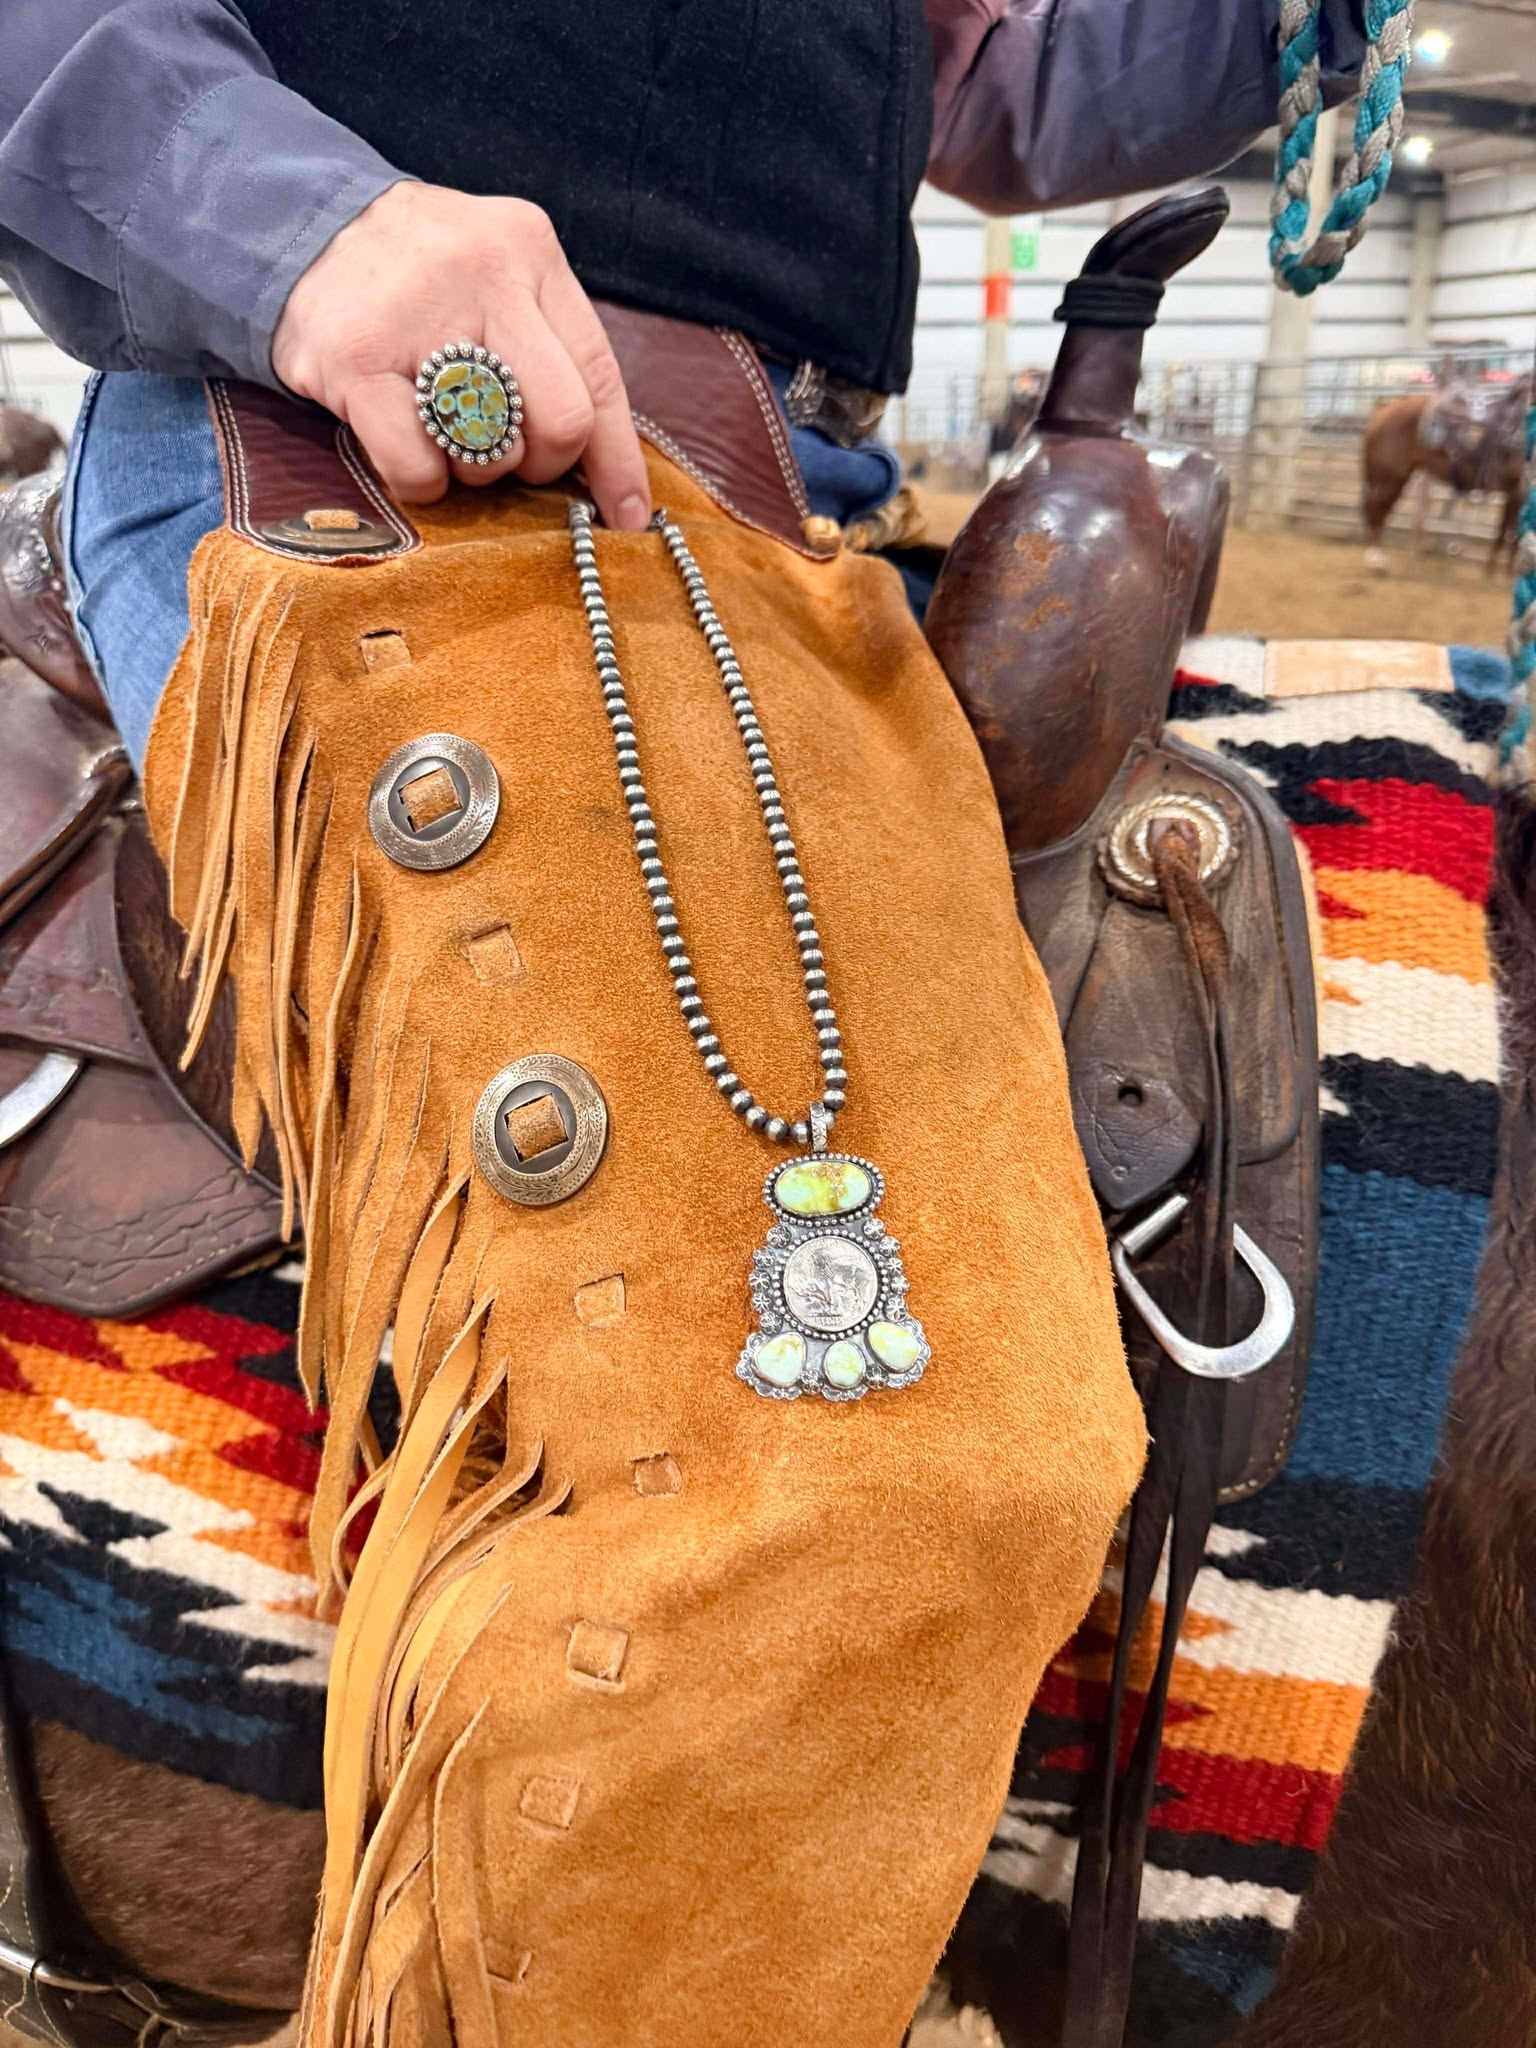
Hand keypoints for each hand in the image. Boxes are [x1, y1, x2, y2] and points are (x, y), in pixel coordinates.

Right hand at [271, 182, 651, 526]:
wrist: (295, 228)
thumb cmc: (417, 278)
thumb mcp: (496, 280)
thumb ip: (552, 351)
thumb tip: (616, 482)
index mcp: (528, 249)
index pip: (599, 373)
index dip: (617, 458)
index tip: (627, 515)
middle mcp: (482, 271)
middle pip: (562, 420)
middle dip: (541, 464)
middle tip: (508, 456)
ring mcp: (417, 315)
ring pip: (494, 452)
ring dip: (475, 469)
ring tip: (443, 430)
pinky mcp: (356, 362)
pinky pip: (422, 469)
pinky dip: (423, 482)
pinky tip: (405, 446)